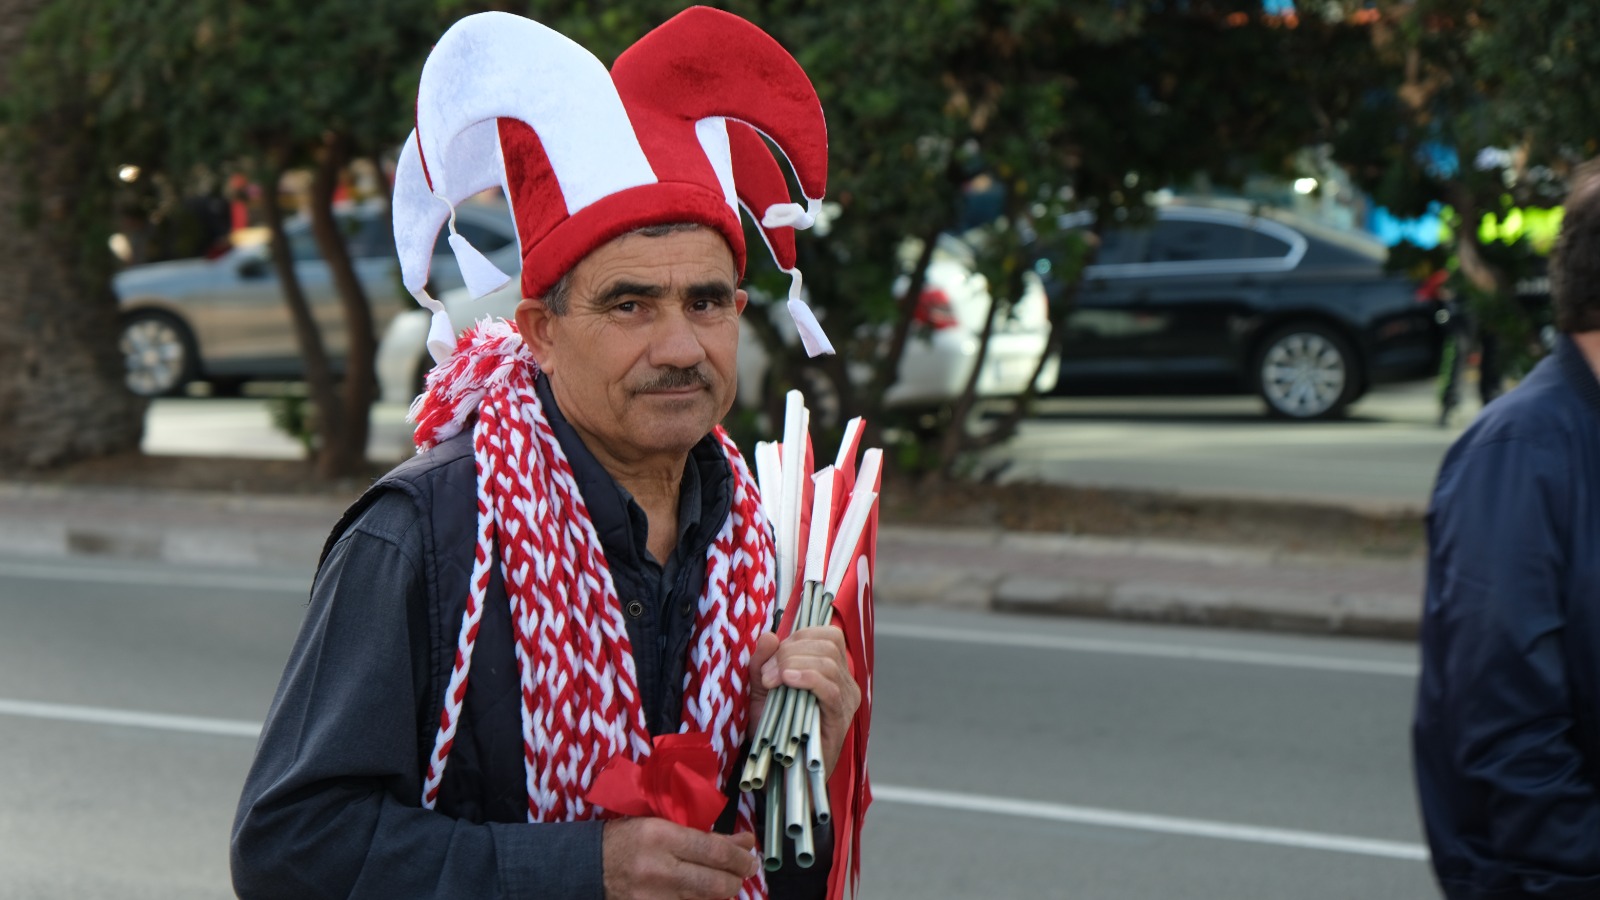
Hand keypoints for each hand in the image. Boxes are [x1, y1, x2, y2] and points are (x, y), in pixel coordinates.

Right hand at [602, 817, 758, 899]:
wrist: (588, 866)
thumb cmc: (627, 839)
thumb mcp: (662, 824)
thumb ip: (702, 834)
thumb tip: (743, 842)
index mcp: (662, 836)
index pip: (715, 851)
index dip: (740, 857)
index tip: (751, 856)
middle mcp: (660, 868)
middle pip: (716, 883)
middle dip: (737, 878)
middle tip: (744, 871)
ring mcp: (655, 897)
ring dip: (722, 892)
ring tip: (726, 881)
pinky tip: (704, 893)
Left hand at [748, 625, 860, 775]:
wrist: (779, 769)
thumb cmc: (774, 729)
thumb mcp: (762, 689)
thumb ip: (763, 661)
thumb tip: (770, 635)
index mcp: (832, 670)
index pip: (827, 635)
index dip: (798, 637)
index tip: (770, 659)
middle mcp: (846, 681)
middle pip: (828, 644)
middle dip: (791, 651)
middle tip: (766, 675)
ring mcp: (847, 699)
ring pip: (829, 662)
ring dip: (793, 664)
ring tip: (772, 682)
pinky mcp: (841, 718)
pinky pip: (831, 689)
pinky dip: (807, 678)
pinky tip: (787, 681)